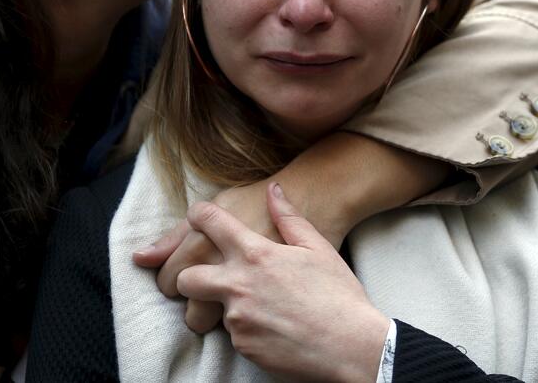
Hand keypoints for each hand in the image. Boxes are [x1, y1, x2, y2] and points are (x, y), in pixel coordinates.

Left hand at [176, 184, 388, 382]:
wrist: (353, 347)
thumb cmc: (339, 295)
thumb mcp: (318, 247)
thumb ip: (289, 217)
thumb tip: (274, 190)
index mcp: (255, 254)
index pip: (208, 222)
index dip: (197, 216)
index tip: (198, 219)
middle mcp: (238, 285)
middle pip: (185, 277)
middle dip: (187, 277)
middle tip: (207, 278)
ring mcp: (238, 319)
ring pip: (212, 310)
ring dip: (227, 307)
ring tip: (261, 308)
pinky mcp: (243, 347)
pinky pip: (235, 335)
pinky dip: (248, 331)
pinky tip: (274, 328)